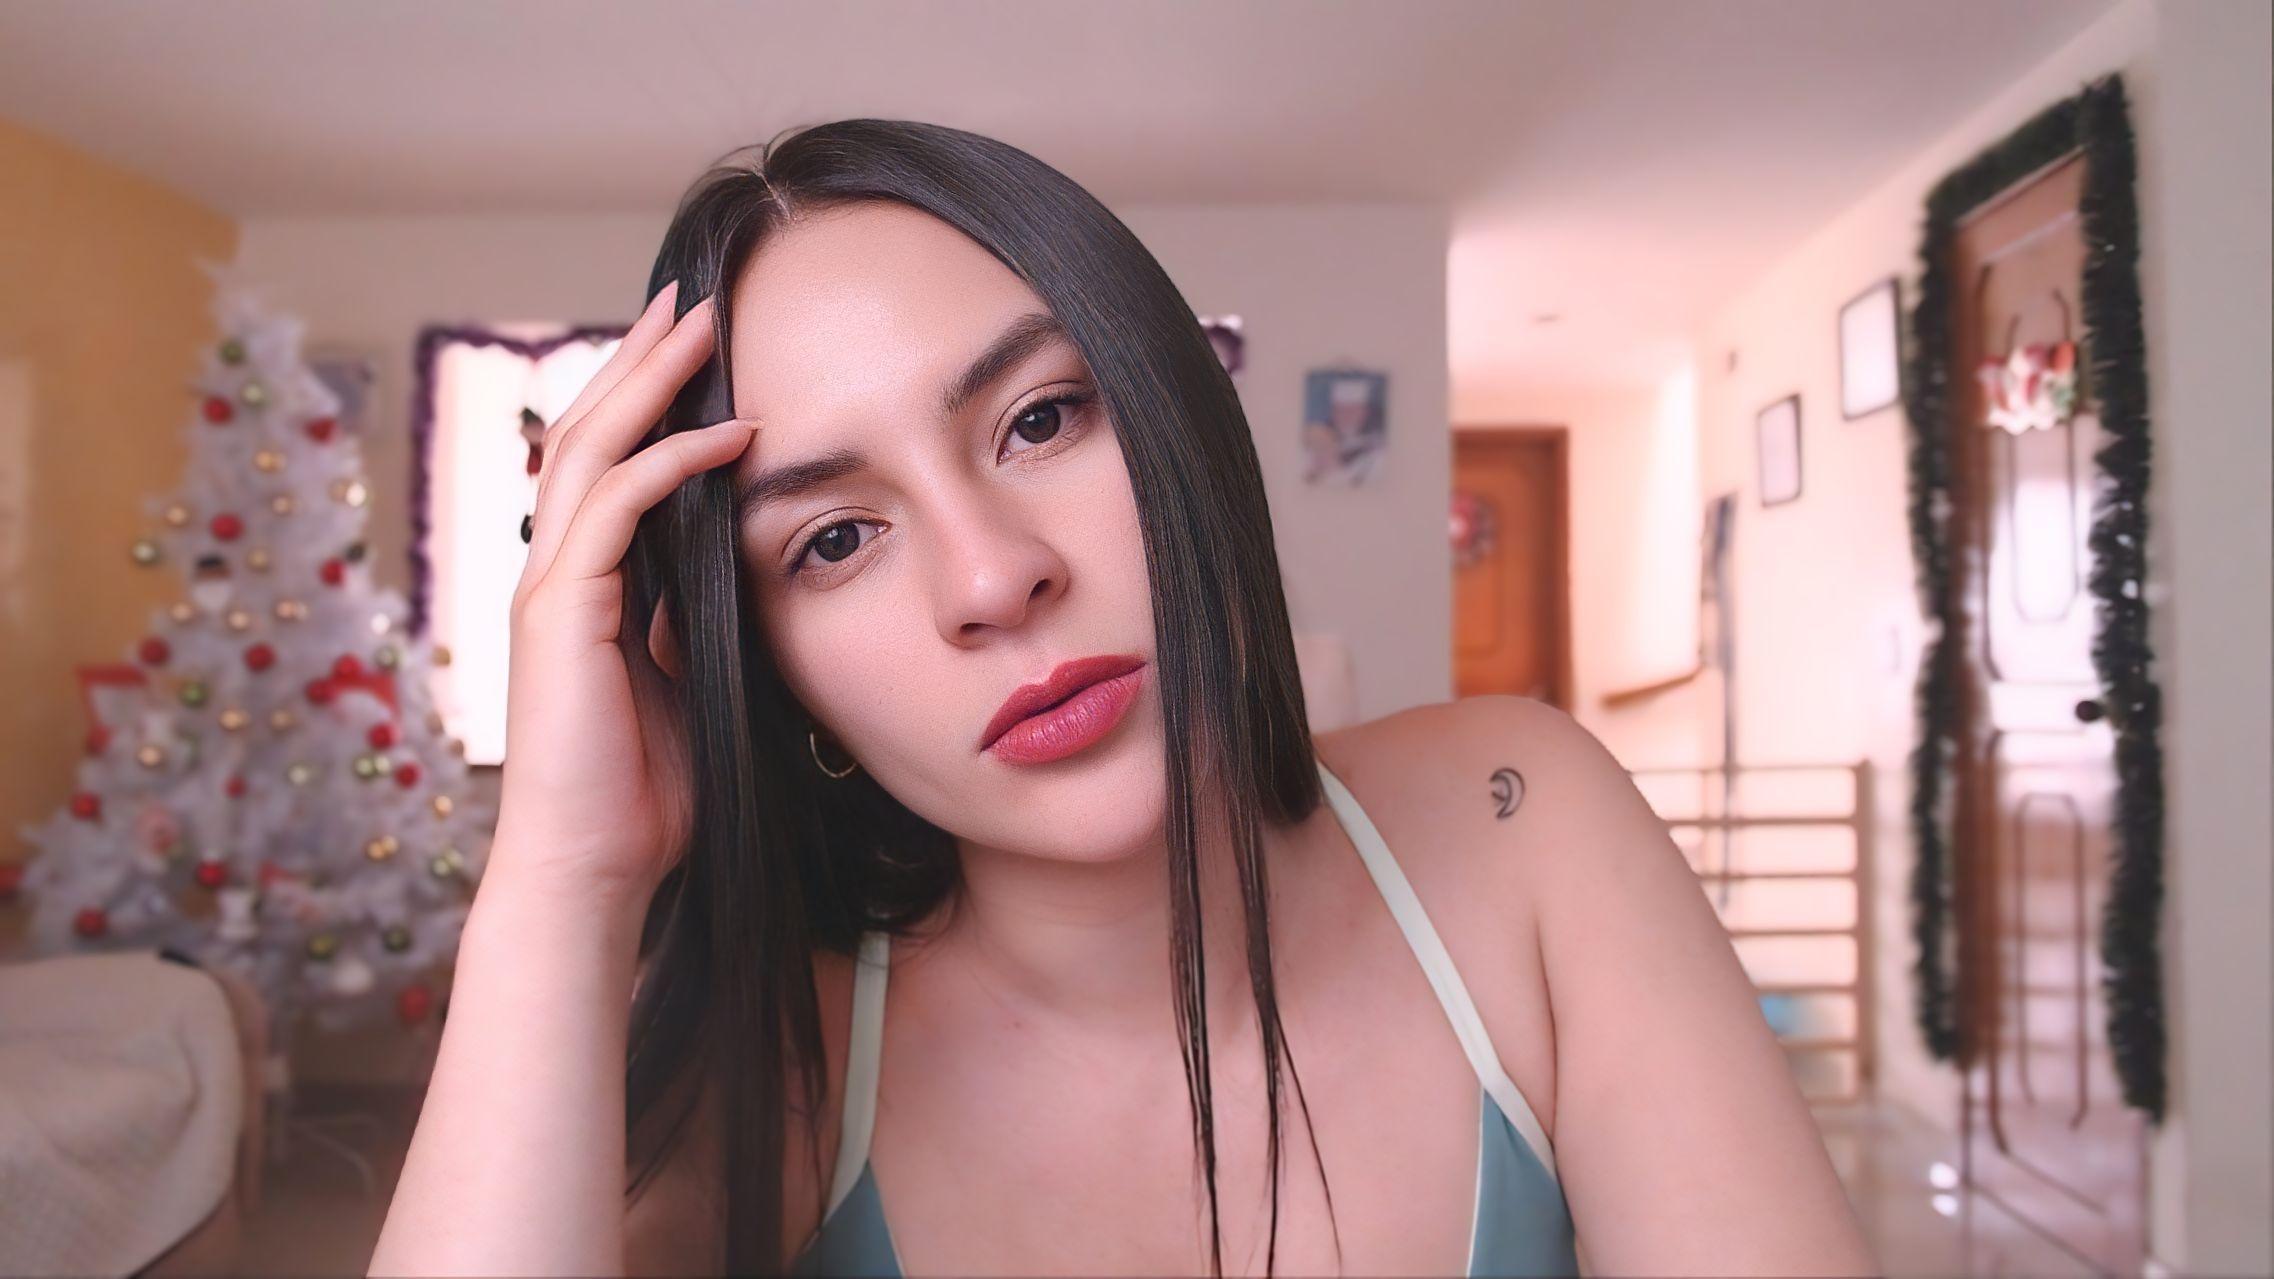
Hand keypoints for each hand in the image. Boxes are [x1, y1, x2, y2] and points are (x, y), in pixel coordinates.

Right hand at [493, 281, 756, 904]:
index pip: (609, 465)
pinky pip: (615, 510)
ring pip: (591, 450)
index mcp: (587, 586)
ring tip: (698, 323)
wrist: (592, 869)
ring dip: (648, 382)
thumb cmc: (645, 794)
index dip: (648, 400)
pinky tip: (726, 434)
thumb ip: (701, 623)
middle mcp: (557, 572)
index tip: (698, 348)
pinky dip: (671, 462)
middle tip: (691, 297)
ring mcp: (551, 588)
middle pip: (589, 432)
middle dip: (641, 361)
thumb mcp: (693, 685)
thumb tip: (742, 575)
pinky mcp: (560, 613)